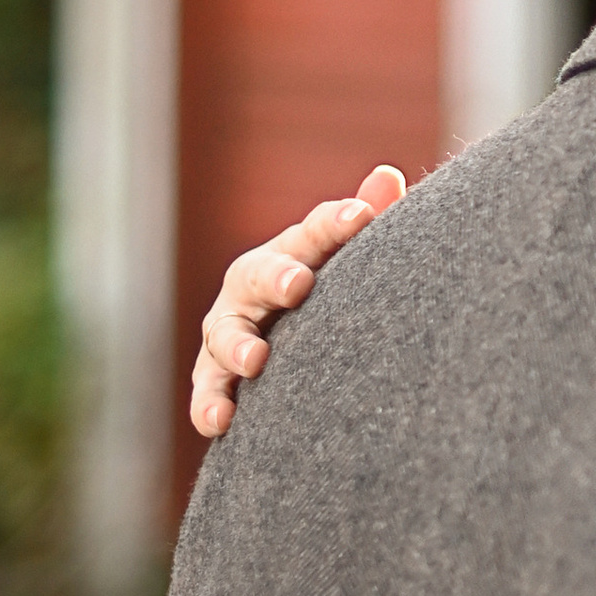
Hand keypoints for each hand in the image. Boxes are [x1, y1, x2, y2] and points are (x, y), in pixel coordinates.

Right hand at [188, 167, 408, 439]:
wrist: (294, 350)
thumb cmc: (329, 295)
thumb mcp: (348, 261)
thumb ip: (365, 220)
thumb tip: (387, 175)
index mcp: (290, 253)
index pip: (314, 232)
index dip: (336, 223)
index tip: (361, 216)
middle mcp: (250, 287)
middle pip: (258, 275)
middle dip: (276, 277)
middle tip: (298, 284)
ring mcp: (228, 332)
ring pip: (223, 335)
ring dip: (237, 346)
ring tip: (255, 360)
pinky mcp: (216, 380)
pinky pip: (208, 393)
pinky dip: (210, 405)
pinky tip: (221, 421)